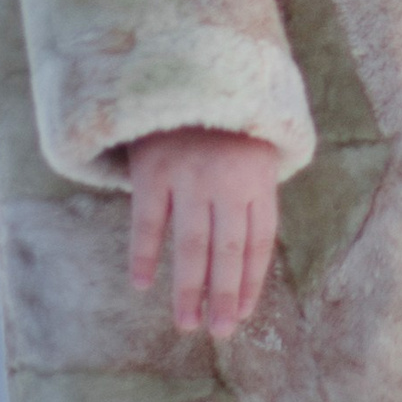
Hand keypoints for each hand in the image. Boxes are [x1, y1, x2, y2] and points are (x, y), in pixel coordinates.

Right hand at [125, 127, 280, 335]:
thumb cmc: (223, 122)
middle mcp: (227, 179)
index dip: (251, 281)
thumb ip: (253, 193)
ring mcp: (190, 174)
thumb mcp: (253, 149)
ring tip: (187, 323)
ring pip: (191, 244)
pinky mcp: (154, 169)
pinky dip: (144, 255)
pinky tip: (142, 284)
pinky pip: (148, 222)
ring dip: (189, 289)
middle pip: (228, 249)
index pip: (259, 241)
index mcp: (259, 176)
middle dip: (224, 295)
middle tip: (220, 332)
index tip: (243, 313)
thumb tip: (249, 255)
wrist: (185, 69)